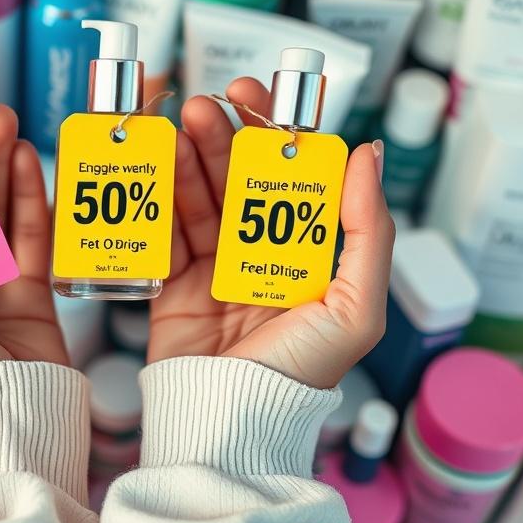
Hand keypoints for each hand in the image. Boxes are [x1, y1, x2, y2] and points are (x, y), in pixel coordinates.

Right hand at [150, 78, 394, 389]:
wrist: (231, 421)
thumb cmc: (299, 374)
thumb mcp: (355, 307)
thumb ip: (367, 229)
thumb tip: (367, 152)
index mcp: (307, 254)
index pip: (292, 178)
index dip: (274, 135)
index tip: (253, 100)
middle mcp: (262, 255)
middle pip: (240, 180)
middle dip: (223, 137)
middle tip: (203, 106)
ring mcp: (216, 268)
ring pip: (201, 198)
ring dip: (188, 158)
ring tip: (175, 127)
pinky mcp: (176, 284)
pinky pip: (167, 232)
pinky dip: (160, 199)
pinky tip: (154, 168)